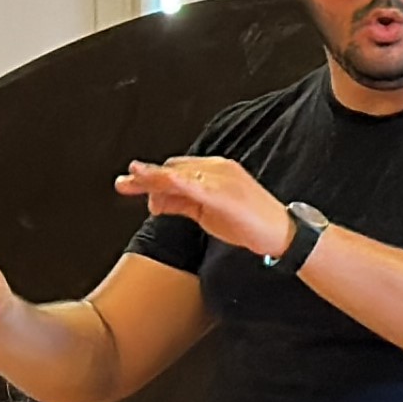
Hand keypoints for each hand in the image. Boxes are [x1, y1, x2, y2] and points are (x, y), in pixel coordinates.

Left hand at [116, 159, 294, 257]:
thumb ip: (182, 204)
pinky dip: (171, 181)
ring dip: (152, 177)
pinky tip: (156, 181)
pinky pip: (191, 185)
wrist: (281, 233)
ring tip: (129, 181)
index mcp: (214, 171)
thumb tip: (155, 202)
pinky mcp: (222, 193)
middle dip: (146, 177)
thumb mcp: (208, 213)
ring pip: (178, 175)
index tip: (133, 185)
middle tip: (122, 183)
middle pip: (173, 169)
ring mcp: (220, 179)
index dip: (154, 178)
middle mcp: (216, 169)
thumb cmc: (248, 223)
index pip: (178, 169)